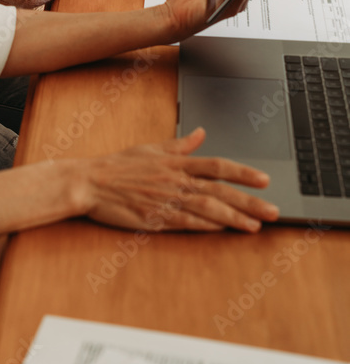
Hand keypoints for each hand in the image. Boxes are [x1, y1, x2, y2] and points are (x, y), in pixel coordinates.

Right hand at [82, 127, 278, 232]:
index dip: (242, 173)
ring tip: (255, 225)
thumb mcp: (151, 149)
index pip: (217, 165)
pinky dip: (206, 226)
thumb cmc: (119, 166)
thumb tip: (200, 133)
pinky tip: (222, 230)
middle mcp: (175, 180)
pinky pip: (186, 223)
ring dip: (234, 218)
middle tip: (273, 210)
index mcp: (176, 162)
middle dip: (249, 201)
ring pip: (207, 209)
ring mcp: (166, 199)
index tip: (264, 180)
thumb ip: (180, 144)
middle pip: (219, 190)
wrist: (91, 182)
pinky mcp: (155, 217)